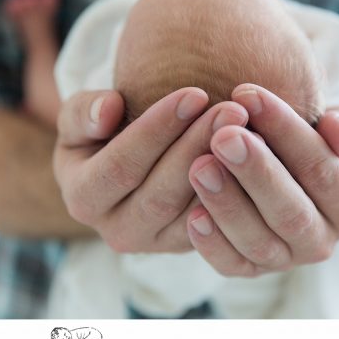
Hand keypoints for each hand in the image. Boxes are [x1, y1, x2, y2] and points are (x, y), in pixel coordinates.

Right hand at [53, 87, 248, 252]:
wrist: (121, 166)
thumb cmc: (99, 133)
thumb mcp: (79, 118)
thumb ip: (83, 112)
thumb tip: (109, 111)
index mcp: (82, 198)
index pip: (121, 166)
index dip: (157, 130)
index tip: (194, 93)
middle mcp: (115, 230)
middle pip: (160, 193)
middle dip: (197, 148)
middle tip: (232, 109)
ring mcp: (154, 244)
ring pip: (192, 211)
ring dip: (224, 169)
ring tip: (249, 127)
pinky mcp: (187, 244)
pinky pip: (215, 224)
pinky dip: (237, 191)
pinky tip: (259, 155)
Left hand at [186, 84, 338, 276]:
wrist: (293, 174)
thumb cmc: (312, 138)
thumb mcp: (338, 125)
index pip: (322, 169)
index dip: (286, 131)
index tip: (248, 95)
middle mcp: (323, 241)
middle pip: (292, 212)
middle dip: (256, 171)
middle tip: (223, 135)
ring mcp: (286, 260)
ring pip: (260, 242)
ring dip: (228, 205)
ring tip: (199, 166)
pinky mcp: (251, 270)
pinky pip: (232, 265)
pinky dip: (212, 244)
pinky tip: (191, 215)